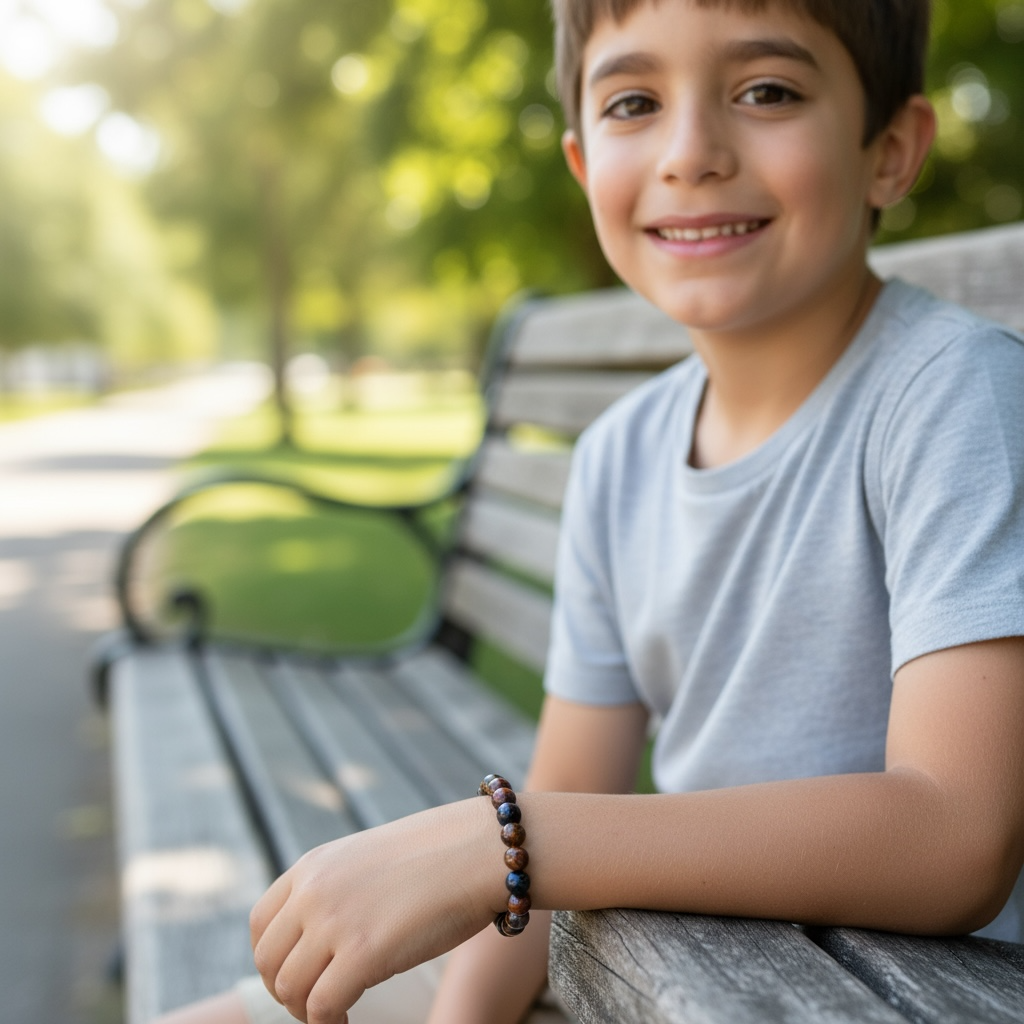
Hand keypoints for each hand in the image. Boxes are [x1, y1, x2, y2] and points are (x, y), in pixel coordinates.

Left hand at [250, 797, 506, 1023]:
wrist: (480, 849)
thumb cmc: (439, 856)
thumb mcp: (369, 860)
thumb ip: (338, 889)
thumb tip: (325, 933)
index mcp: (313, 866)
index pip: (260, 925)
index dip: (273, 960)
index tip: (299, 976)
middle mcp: (314, 891)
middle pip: (268, 961)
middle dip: (286, 992)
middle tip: (318, 1002)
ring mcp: (335, 921)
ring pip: (288, 989)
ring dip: (305, 1011)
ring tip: (336, 1013)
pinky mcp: (363, 954)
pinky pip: (320, 1007)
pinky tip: (347, 1021)